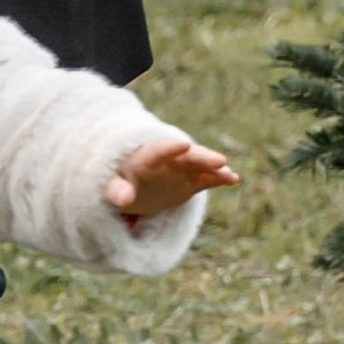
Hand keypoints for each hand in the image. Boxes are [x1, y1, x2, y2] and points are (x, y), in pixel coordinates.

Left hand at [104, 133, 238, 224]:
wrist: (129, 185)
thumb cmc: (116, 183)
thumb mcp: (110, 186)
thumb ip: (117, 190)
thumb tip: (125, 198)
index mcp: (145, 156)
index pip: (159, 150)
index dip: (170, 147)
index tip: (184, 144)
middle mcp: (168, 159)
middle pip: (187, 156)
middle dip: (202, 157)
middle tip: (219, 160)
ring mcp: (181, 169)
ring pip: (201, 165)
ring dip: (215, 168)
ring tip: (228, 174)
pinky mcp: (190, 181)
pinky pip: (207, 178)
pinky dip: (219, 178)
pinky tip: (233, 179)